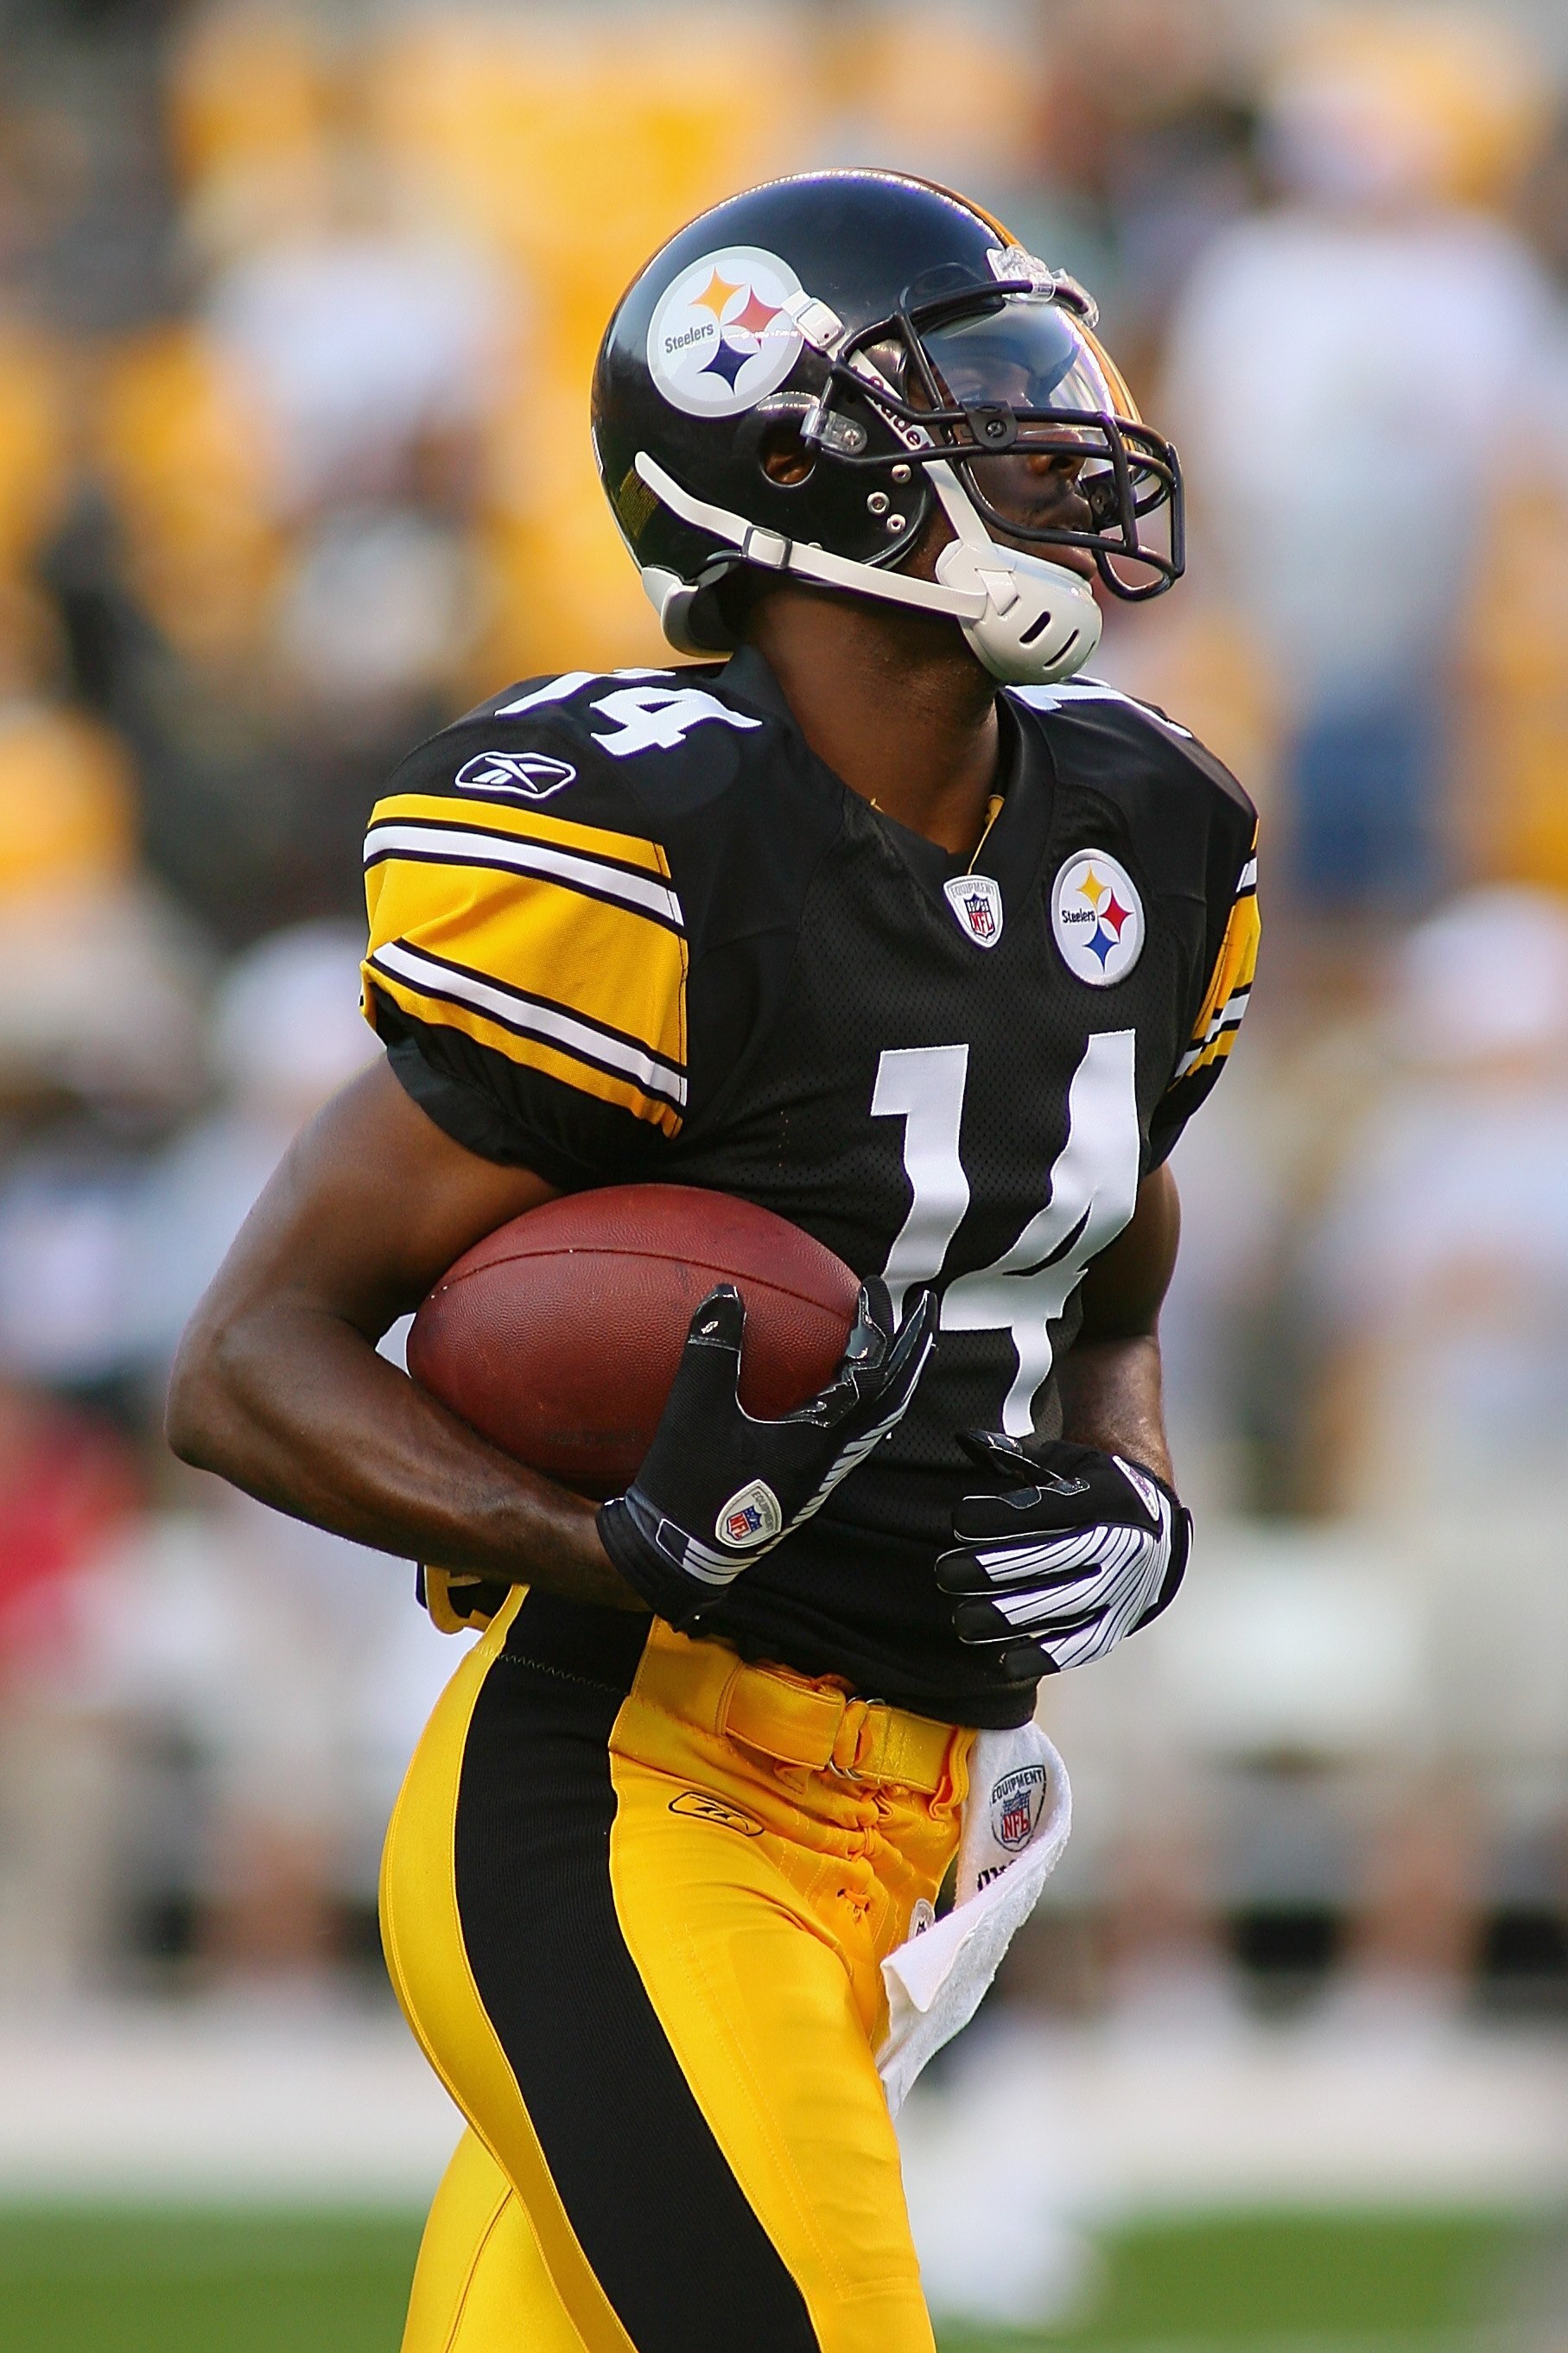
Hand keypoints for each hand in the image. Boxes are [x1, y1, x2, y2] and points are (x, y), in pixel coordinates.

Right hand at [597, 1280, 934, 1629]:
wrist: (675, 1556)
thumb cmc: (686, 1487)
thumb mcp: (694, 1411)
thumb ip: (712, 1349)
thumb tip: (726, 1294)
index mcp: (817, 1443)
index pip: (870, 1378)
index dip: (878, 1329)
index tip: (871, 1288)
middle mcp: (830, 1462)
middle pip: (892, 1400)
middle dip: (913, 1352)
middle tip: (923, 1308)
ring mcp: (819, 1476)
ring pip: (875, 1420)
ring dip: (891, 1376)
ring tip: (893, 1341)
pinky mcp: (802, 1483)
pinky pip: (849, 1432)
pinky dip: (859, 1398)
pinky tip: (839, 1384)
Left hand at [936, 1430, 1189, 1677]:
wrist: (1155, 1526)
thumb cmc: (1091, 1488)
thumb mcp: (1065, 1463)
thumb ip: (1016, 1457)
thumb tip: (967, 1440)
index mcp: (1108, 1497)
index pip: (1047, 1510)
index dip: (1000, 1516)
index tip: (958, 1520)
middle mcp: (1122, 1544)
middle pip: (1051, 1560)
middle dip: (993, 1568)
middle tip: (944, 1573)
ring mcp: (1123, 1588)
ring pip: (1065, 1606)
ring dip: (1010, 1617)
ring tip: (962, 1620)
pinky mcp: (1119, 1624)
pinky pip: (1082, 1645)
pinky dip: (1043, 1656)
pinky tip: (1002, 1663)